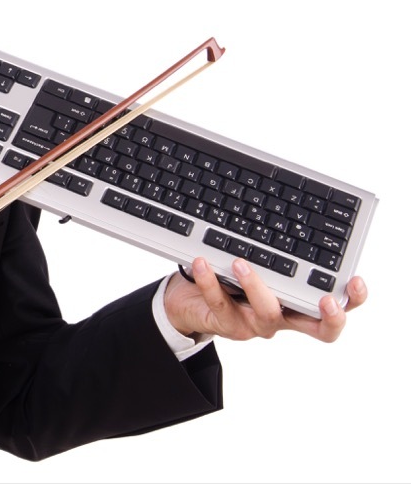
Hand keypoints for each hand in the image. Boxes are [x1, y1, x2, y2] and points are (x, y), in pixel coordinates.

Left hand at [164, 256, 366, 341]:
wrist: (188, 303)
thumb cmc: (227, 281)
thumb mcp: (252, 263)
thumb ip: (268, 252)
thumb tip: (277, 216)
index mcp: (295, 302)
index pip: (332, 307)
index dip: (350, 301)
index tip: (355, 281)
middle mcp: (281, 316)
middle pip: (318, 327)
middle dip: (329, 316)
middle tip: (328, 299)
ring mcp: (255, 324)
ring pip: (267, 312)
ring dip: (255, 284)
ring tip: (240, 261)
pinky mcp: (226, 324)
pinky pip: (220, 302)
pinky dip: (210, 281)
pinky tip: (202, 263)